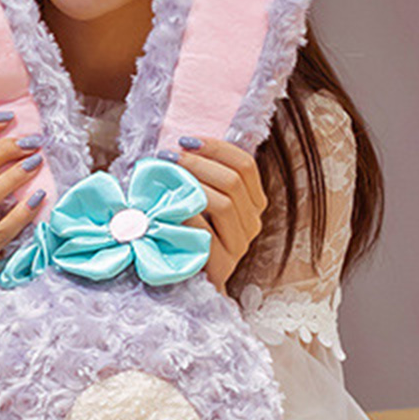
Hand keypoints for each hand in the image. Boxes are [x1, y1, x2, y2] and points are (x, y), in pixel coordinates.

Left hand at [175, 137, 266, 290]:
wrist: (181, 278)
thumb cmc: (184, 231)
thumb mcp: (198, 200)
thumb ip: (201, 176)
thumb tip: (182, 144)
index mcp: (252, 203)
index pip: (245, 165)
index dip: (216, 148)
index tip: (185, 141)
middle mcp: (252, 223)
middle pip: (234, 182)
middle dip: (197, 163)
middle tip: (167, 157)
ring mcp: (240, 245)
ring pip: (225, 204)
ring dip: (192, 185)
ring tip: (166, 178)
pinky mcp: (223, 265)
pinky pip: (208, 233)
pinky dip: (187, 216)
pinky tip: (167, 207)